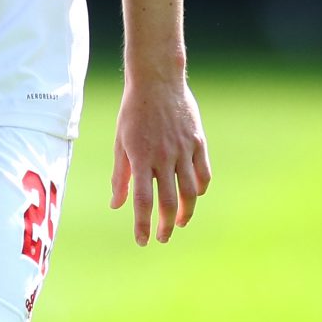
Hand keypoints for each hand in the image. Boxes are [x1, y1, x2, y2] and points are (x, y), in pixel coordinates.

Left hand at [109, 75, 211, 245]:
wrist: (157, 80)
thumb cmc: (133, 112)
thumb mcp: (120, 142)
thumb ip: (120, 176)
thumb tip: (116, 205)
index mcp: (140, 157)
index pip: (142, 201)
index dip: (143, 224)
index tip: (143, 241)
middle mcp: (164, 156)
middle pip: (169, 201)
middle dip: (167, 225)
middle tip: (163, 237)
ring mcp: (184, 149)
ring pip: (191, 191)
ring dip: (187, 212)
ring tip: (180, 222)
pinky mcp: (198, 142)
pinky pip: (204, 173)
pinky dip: (201, 188)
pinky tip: (195, 196)